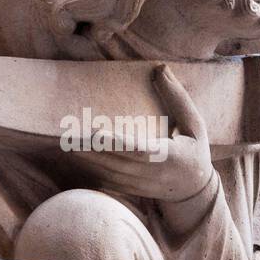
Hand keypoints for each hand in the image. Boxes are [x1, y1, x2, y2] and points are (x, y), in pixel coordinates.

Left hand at [68, 64, 215, 202]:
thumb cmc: (194, 150)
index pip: (139, 150)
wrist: (194, 191)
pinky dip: (89, 170)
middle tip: (67, 134)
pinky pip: (106, 181)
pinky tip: (74, 156)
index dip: (117, 143)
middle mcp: (152, 174)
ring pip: (107, 173)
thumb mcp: (194, 124)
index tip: (97, 133)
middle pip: (116, 162)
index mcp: (169, 156)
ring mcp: (140, 185)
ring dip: (85, 158)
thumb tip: (160, 69)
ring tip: (65, 142)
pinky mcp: (130, 190)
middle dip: (90, 149)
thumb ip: (177, 98)